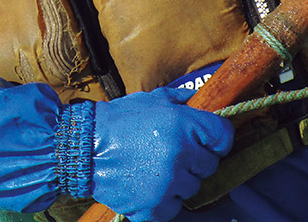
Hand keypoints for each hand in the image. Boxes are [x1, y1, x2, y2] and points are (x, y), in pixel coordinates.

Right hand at [91, 86, 233, 221]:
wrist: (84, 146)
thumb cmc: (118, 121)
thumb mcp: (152, 98)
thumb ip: (181, 99)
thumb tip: (200, 100)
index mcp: (183, 125)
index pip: (223, 137)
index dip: (216, 139)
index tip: (208, 142)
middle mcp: (180, 155)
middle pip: (209, 165)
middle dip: (193, 159)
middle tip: (169, 152)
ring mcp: (168, 184)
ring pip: (191, 187)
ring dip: (178, 180)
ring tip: (152, 167)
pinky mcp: (154, 208)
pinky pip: (174, 207)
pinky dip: (163, 200)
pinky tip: (146, 184)